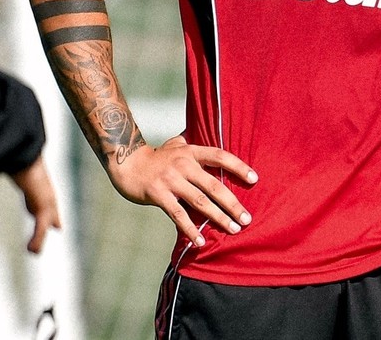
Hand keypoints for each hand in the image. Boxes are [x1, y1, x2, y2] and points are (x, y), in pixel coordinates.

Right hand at [0, 156, 61, 253]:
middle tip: (56, 226)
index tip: (35, 208)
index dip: (35, 199)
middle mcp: (39, 181)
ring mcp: (44, 191)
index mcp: (26, 171)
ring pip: (45, 215)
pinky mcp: (44, 201)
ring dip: (42, 230)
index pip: (34, 189)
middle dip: (51, 214)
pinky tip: (32, 250)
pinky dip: (37, 238)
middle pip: (47, 202)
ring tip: (34, 248)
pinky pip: (42, 225)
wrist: (7, 144)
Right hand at [107, 135, 256, 247]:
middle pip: (213, 185)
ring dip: (218, 217)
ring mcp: (170, 180)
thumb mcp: (175, 145)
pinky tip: (200, 242)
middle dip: (232, 203)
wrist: (126, 163)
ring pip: (200, 201)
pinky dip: (190, 229)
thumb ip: (193, 145)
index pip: (219, 156)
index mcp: (190, 152)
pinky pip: (178, 214)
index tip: (255, 179)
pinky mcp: (158, 194)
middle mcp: (182, 164)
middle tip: (247, 219)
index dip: (238, 166)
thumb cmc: (155, 157)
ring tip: (233, 229)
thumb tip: (213, 140)